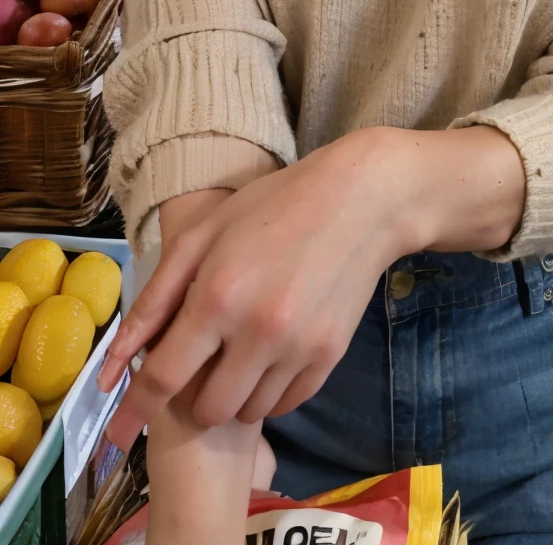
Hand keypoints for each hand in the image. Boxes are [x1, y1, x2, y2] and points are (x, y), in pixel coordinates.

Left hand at [100, 126, 523, 447]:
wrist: (360, 200)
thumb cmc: (271, 206)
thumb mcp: (203, 235)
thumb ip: (154, 300)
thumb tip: (111, 364)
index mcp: (217, 297)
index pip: (164, 378)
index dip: (133, 409)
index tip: (115, 434)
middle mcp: (257, 332)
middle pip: (207, 410)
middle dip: (193, 396)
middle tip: (200, 362)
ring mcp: (299, 348)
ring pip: (249, 412)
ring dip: (234, 394)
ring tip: (239, 352)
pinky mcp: (331, 356)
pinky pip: (287, 403)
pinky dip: (270, 390)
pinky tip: (270, 354)